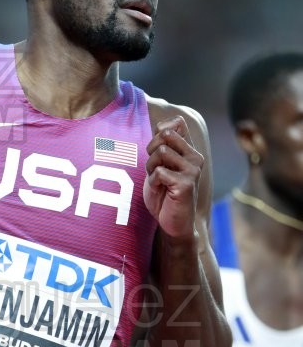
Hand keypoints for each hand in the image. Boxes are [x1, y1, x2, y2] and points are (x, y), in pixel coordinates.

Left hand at [144, 116, 202, 238]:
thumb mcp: (161, 166)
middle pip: (166, 134)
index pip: (178, 122)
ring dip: (151, 167)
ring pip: (161, 152)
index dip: (159, 132)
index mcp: (189, 150)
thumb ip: (162, 146)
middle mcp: (194, 157)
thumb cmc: (164, 194)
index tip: (156, 150)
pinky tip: (161, 190)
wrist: (173, 224)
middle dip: (151, 150)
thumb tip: (161, 126)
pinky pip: (159, 172)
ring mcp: (192, 170)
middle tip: (154, 168)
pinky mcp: (186, 184)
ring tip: (157, 180)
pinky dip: (153, 181)